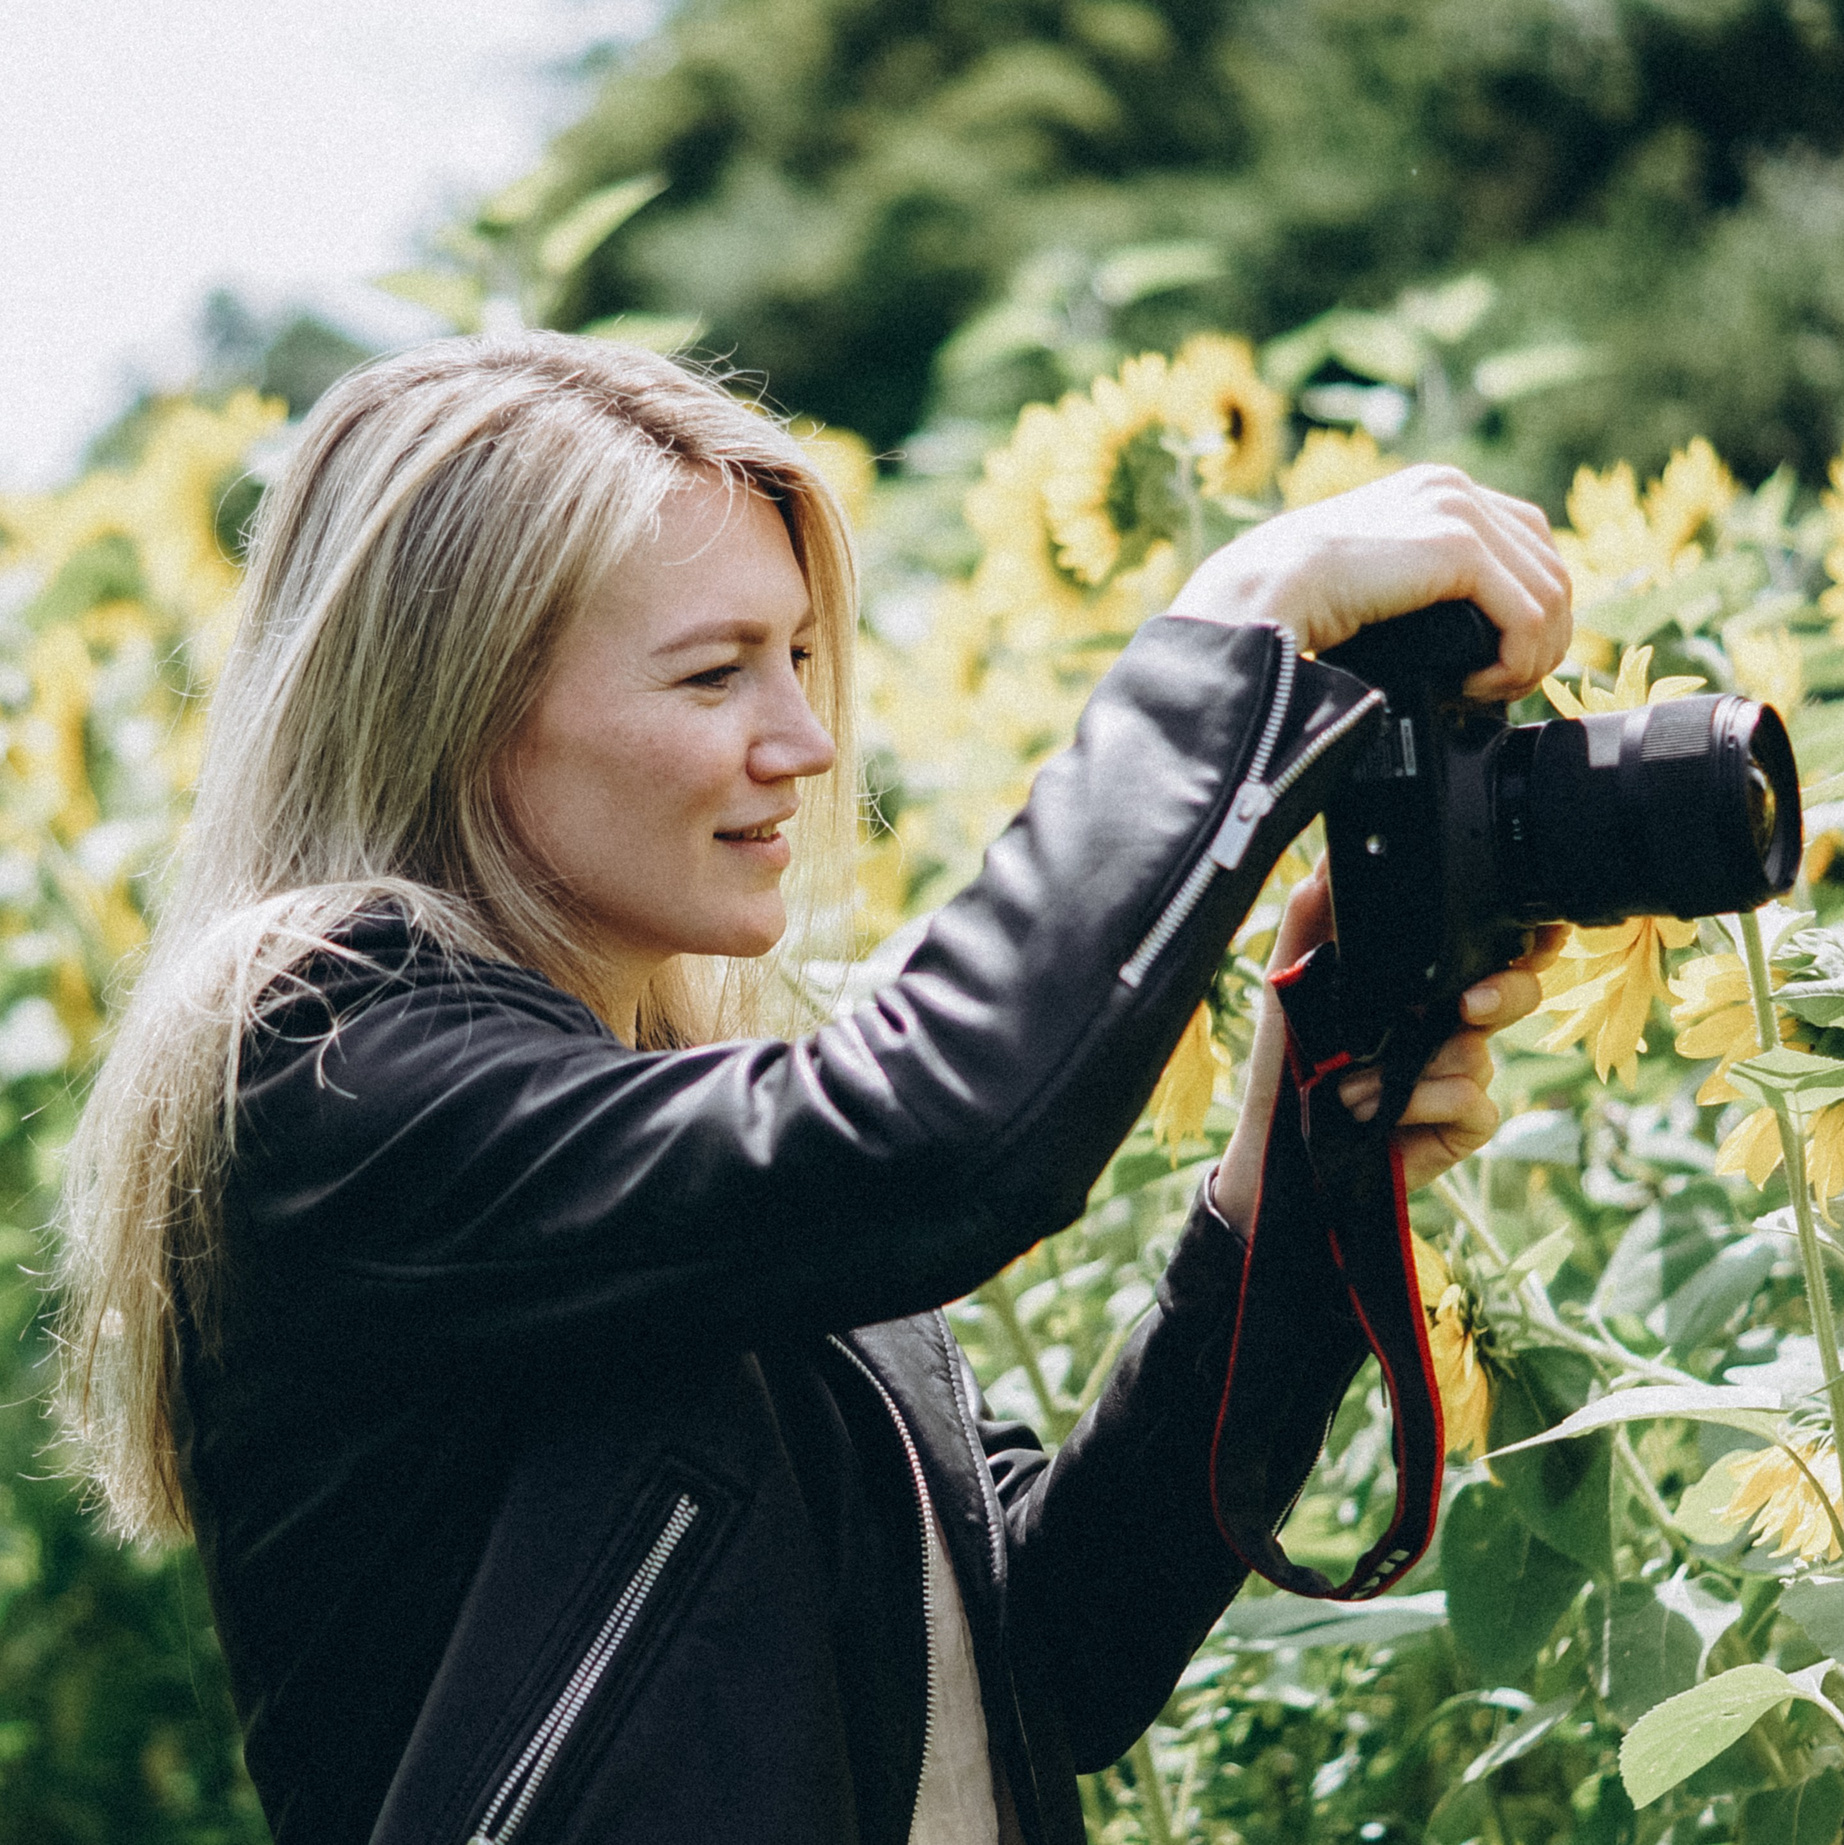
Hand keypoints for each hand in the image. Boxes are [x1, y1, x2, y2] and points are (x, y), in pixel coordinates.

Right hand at [1167, 464, 1571, 701]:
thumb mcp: (1369, 582)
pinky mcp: (1456, 546)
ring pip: (1551, 594)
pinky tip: (1475, 686)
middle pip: (1549, 567)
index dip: (1528, 611)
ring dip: (1530, 657)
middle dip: (1540, 639)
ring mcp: (1457, 510)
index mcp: (1434, 492)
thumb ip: (1413, 585)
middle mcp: (1452, 489)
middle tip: (1498, 689)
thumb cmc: (1290, 604)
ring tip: (1485, 692)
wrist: (1257, 594)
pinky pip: (1527, 616)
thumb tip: (1463, 633)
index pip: (1526, 544)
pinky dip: (1515, 662)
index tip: (1493, 665)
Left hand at [1209, 861, 1565, 1226]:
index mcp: (1419, 982)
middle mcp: (1449, 1023)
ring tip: (1347, 1082)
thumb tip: (1332, 858)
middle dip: (1502, 991)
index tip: (1528, 928)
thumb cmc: (1286, 1061)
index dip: (1522, 938)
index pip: (1489, 949)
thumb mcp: (1288, 981)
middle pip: (1516, 990)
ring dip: (1413, 1067)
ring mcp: (1460, 1073)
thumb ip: (1310, 917)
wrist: (1275, 1144)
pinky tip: (1376, 1111)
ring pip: (1483, 1049)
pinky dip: (1425, 1102)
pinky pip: (1474, 1100)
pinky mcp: (1463, 1122)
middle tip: (1463, 1005)